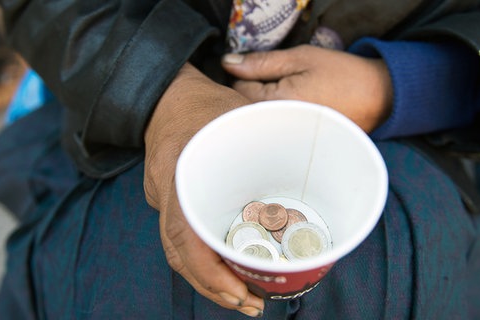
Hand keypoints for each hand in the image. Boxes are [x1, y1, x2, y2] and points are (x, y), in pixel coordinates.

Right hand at [144, 63, 263, 317]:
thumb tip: (315, 155)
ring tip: (243, 296)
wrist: (167, 97)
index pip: (183, 231)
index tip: (238, 291)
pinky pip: (184, 237)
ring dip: (210, 278)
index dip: (208, 270)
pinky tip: (229, 268)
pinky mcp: (172, 202)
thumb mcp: (240, 112)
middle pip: (181, 252)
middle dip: (214, 286)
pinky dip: (205, 259)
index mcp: (180, 168)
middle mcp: (167, 190)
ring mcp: (165, 198)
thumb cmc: (207, 103)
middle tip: (250, 303)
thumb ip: (268, 137)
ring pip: (181, 251)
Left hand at [222, 45, 392, 131]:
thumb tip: (228, 62)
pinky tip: (296, 116)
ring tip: (292, 101)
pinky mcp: (297, 148)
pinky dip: (279, 123)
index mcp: (275, 104)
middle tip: (281, 86)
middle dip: (253, 96)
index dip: (247, 75)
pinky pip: (274, 133)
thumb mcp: (301, 59)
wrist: (379, 98)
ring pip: (258, 123)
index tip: (266, 72)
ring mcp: (286, 142)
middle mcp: (276, 129)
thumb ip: (261, 62)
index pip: (237, 89)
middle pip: (244, 110)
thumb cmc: (342, 75)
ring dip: (265, 111)